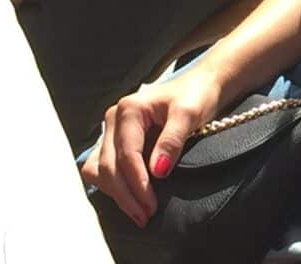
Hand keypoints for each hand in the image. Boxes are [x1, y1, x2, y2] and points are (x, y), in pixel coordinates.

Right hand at [80, 67, 223, 226]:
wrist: (201, 85)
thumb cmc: (196, 94)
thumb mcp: (189, 114)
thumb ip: (172, 140)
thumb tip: (158, 171)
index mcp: (130, 108)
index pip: (127, 154)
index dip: (137, 182)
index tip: (150, 205)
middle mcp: (115, 118)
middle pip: (109, 165)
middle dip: (126, 194)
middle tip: (146, 215)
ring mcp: (113, 129)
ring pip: (99, 169)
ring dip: (116, 192)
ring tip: (139, 211)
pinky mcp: (116, 140)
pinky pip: (102, 168)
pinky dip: (112, 185)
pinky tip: (130, 198)